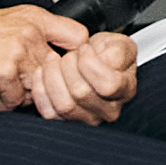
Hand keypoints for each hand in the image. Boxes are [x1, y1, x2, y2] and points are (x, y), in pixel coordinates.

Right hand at [0, 4, 86, 99]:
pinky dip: (3, 104)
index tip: (66, 70)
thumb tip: (57, 58)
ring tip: (2, 89)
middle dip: (41, 84)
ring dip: (22, 96)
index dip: (75, 58)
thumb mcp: (4, 23)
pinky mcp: (3, 72)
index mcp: (33, 17)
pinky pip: (16, 101)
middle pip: (59, 71)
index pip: (79, 37)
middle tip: (21, 86)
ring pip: (39, 88)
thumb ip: (33, 35)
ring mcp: (18, 51)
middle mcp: (30, 31)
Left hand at [17, 28, 137, 123]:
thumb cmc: (106, 54)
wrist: (93, 62)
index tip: (85, 49)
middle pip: (81, 93)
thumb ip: (118, 50)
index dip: (90, 64)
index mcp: (125, 90)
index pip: (108, 85)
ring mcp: (87, 118)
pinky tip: (43, 72)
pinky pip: (48, 111)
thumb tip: (107, 61)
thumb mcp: (119, 44)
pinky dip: (40, 89)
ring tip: (55, 60)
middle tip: (70, 53)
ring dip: (53, 76)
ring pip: (64, 104)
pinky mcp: (65, 120)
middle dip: (69, 65)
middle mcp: (108, 110)